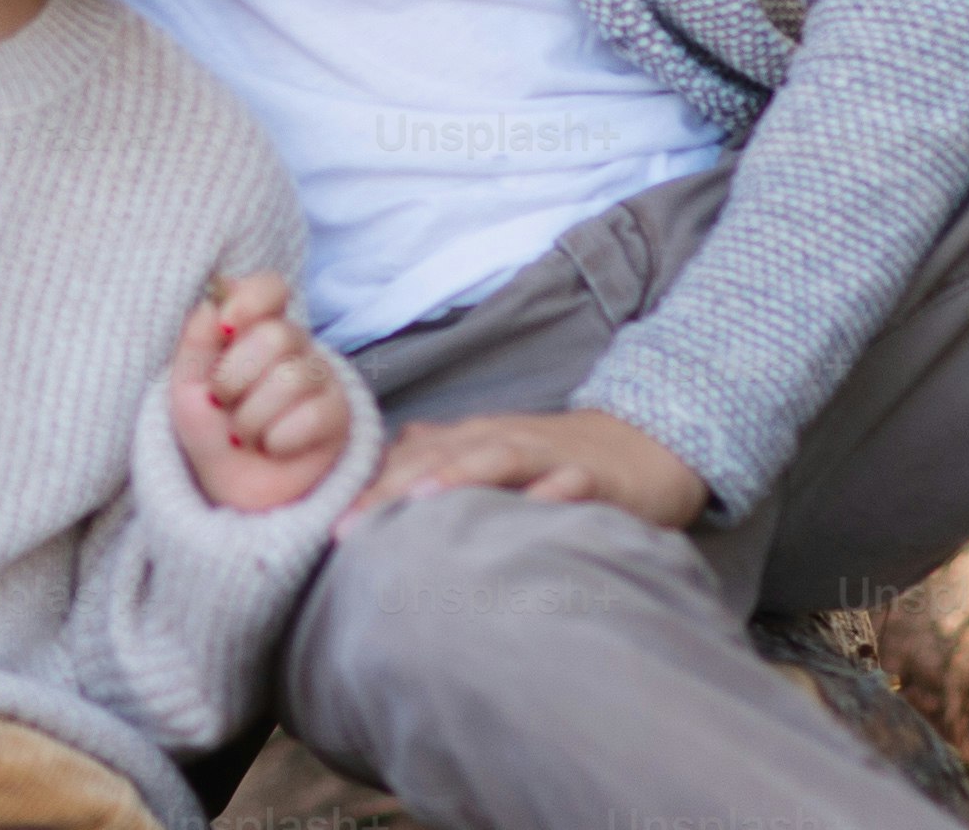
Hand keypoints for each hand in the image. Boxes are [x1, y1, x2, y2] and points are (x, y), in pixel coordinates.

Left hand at [170, 273, 354, 512]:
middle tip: (223, 403)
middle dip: (235, 377)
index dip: (249, 301)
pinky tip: (272, 447)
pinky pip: (311, 416)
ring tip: (244, 434)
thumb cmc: (212, 430)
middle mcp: (295, 346)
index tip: (223, 328)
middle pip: (277, 336)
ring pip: (291, 378)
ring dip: (252, 417)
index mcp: (256, 328)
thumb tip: (212, 300)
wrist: (233, 488)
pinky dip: (277, 439)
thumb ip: (196, 340)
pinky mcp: (338, 416)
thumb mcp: (187, 384)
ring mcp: (321, 379)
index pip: (270, 287)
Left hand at [362, 406, 706, 530]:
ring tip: (420, 501)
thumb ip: (436, 472)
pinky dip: (553, 490)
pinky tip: (534, 508)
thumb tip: (375, 501)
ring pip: (494, 457)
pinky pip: (571, 480)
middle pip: (435, 457)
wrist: (641, 447)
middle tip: (349, 527)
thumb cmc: (552, 464)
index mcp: (466, 442)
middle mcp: (496, 440)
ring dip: (457, 476)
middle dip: (390, 490)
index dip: (365, 491)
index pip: (405, 462)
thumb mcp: (487, 464)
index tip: (327, 528)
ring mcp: (545, 453)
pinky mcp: (594, 473)